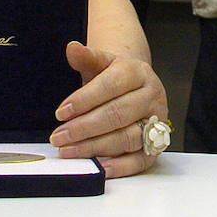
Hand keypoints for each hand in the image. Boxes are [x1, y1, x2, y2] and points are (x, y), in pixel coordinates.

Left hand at [50, 41, 167, 177]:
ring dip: (95, 147)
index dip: (84, 100)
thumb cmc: (115, 78)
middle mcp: (152, 96)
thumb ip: (87, 58)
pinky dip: (121, 167)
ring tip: (69, 151)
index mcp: (138, 72)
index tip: (61, 112)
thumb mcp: (102, 64)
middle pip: (118, 114)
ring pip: (127, 138)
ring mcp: (157, 122)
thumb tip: (72, 48)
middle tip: (59, 137)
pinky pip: (141, 160)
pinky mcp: (157, 145)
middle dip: (84, 128)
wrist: (136, 88)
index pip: (111, 86)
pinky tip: (100, 168)